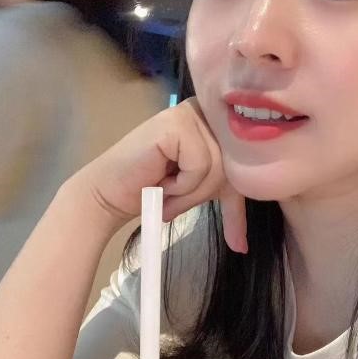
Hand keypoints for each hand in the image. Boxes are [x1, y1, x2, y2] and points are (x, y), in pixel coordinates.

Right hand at [73, 98, 247, 252]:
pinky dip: (180, 183)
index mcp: (215, 121)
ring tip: (164, 185)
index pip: (244, 160)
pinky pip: (200, 165)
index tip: (218, 221)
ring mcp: (190, 113)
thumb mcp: (201, 192)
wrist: (112, 194)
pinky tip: (159, 177)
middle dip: (202, 192)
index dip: (232, 194)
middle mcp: (205, 111)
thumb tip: (245, 247)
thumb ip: (228, 205)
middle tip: (172, 191)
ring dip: (189, 190)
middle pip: (233, 165)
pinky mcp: (176, 123)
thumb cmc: (154, 191)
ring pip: (218, 168)